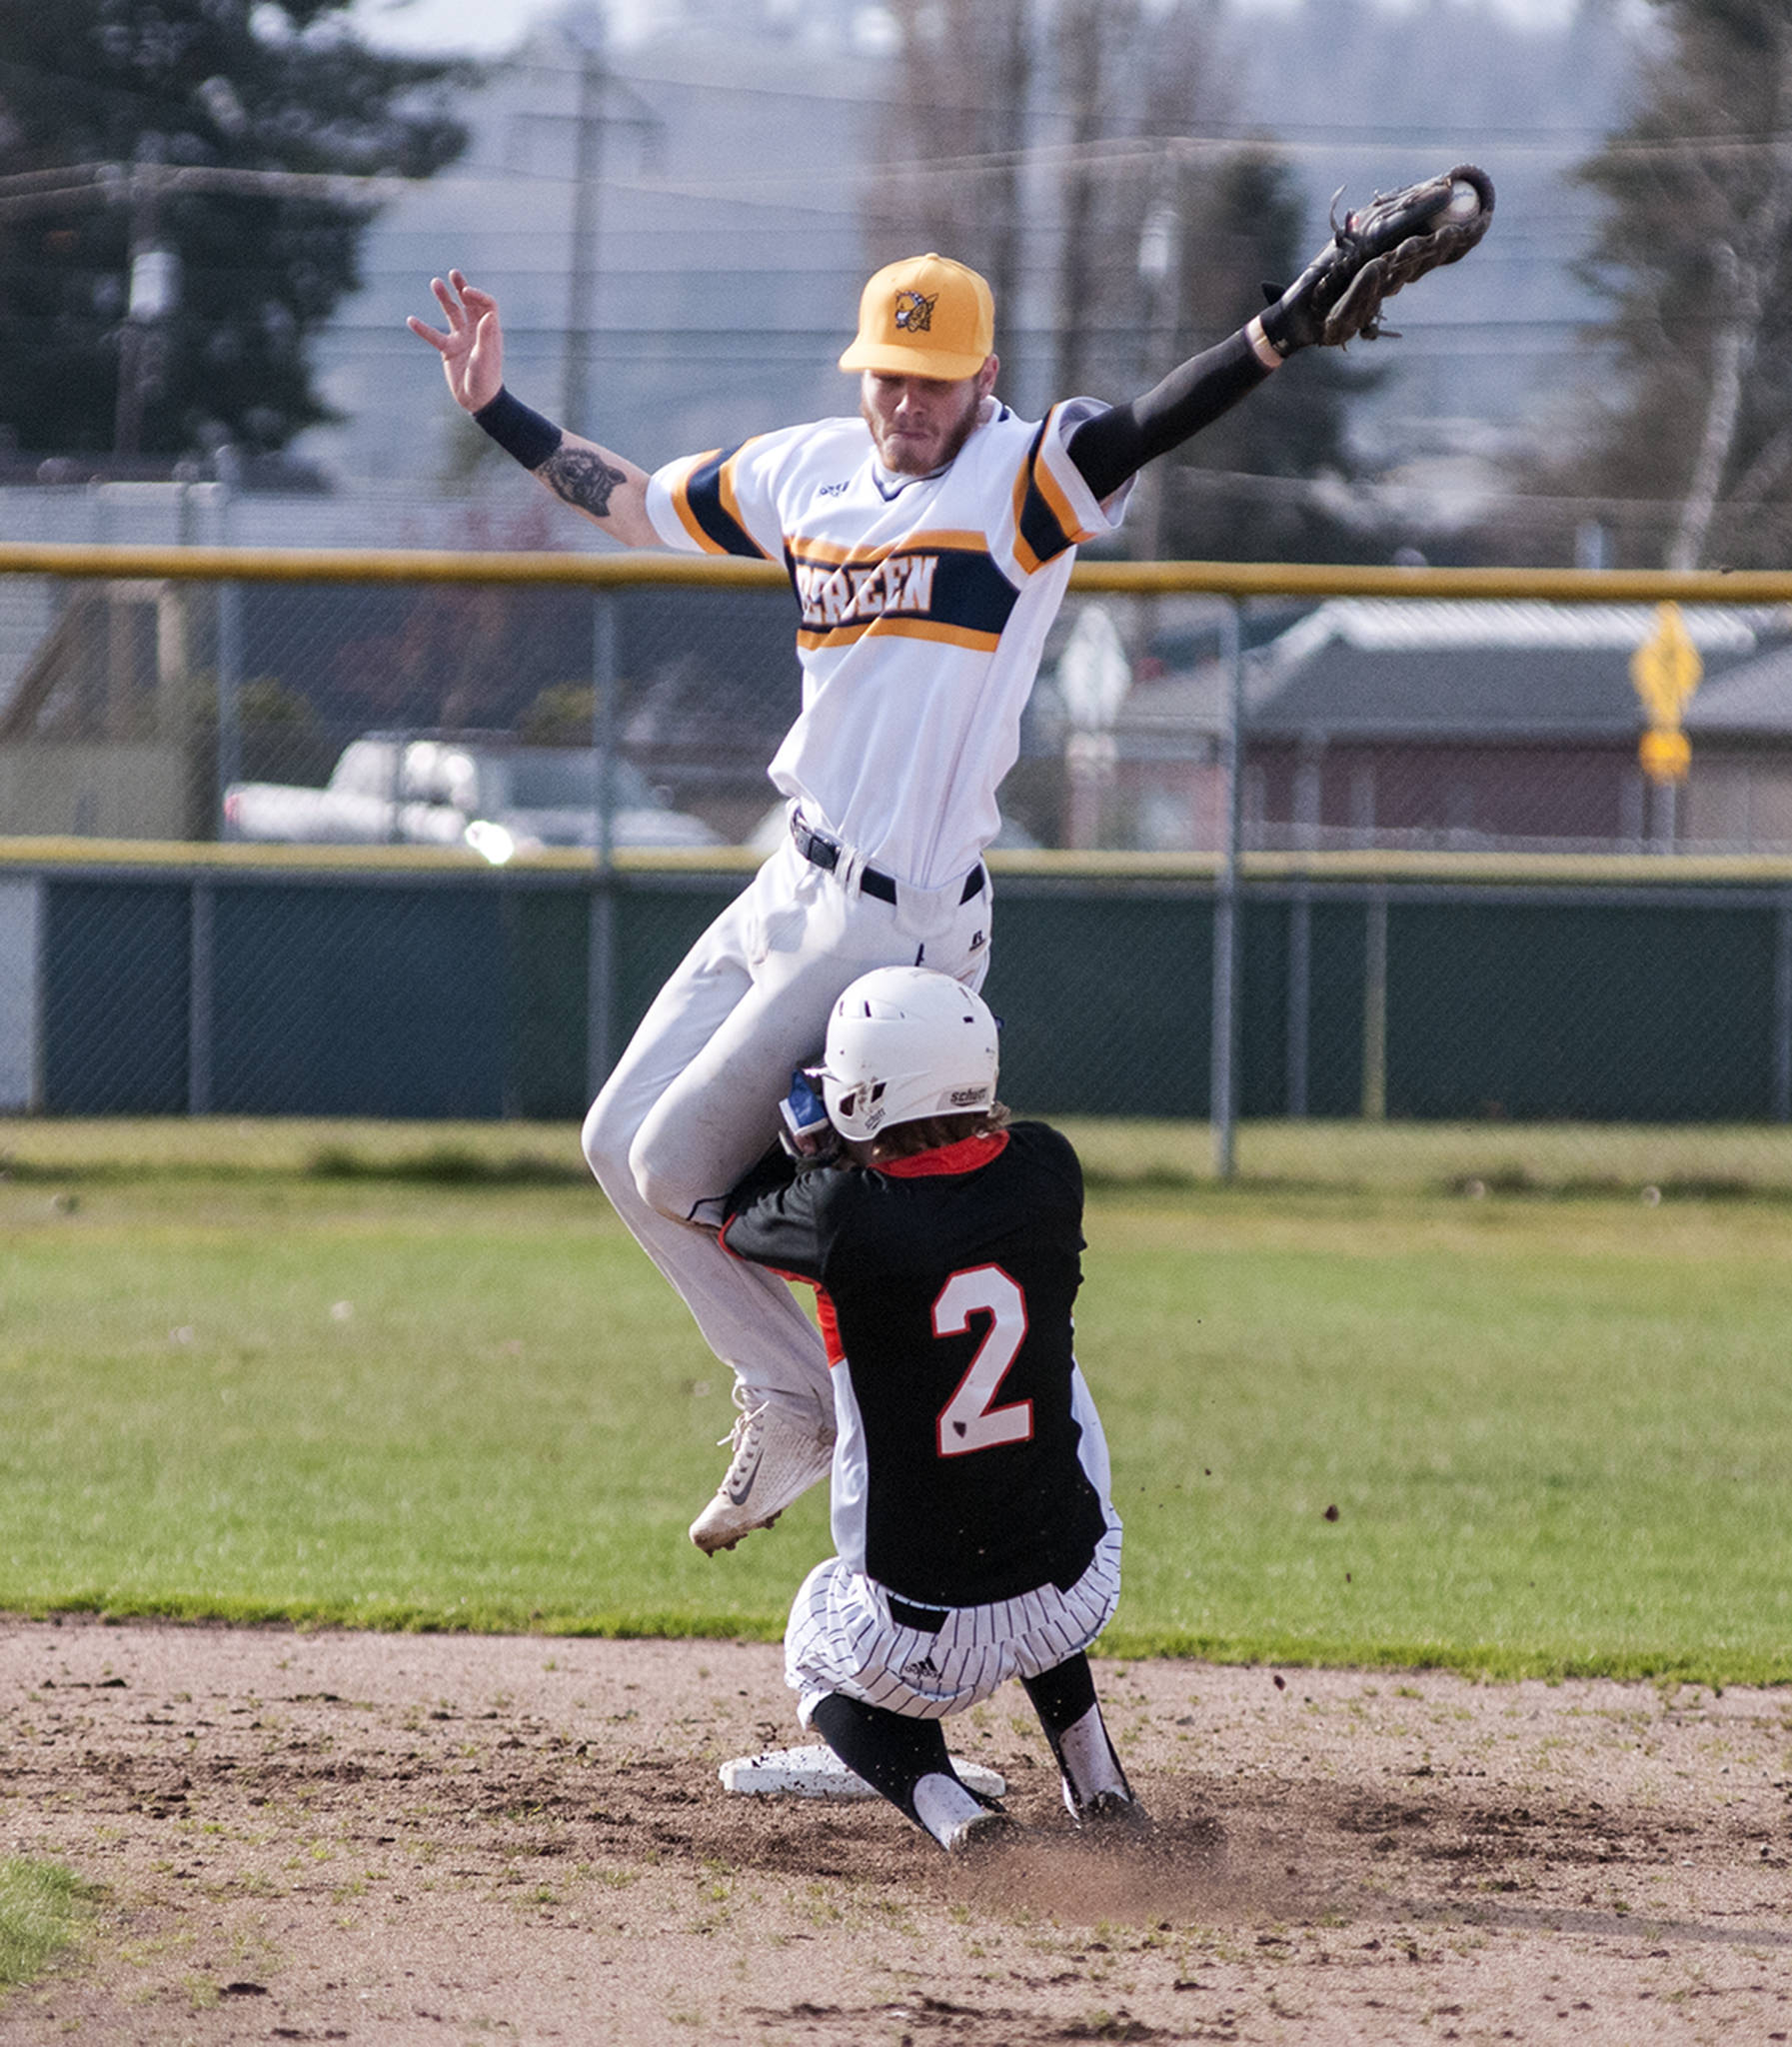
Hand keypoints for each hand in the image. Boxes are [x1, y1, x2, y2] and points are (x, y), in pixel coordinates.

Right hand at [406, 269, 503, 413]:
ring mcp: (461, 339)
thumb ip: (486, 335)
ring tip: (435, 283)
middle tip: (453, 273)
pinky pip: (434, 336)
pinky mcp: (449, 350)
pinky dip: (423, 329)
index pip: (486, 305)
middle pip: (469, 304)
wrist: (478, 401)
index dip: (478, 295)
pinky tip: (411, 320)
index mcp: (489, 331)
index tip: (466, 292)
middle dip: (462, 288)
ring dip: (444, 299)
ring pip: (451, 314)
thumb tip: (488, 314)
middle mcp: (476, 331)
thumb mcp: (485, 356)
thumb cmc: (486, 379)